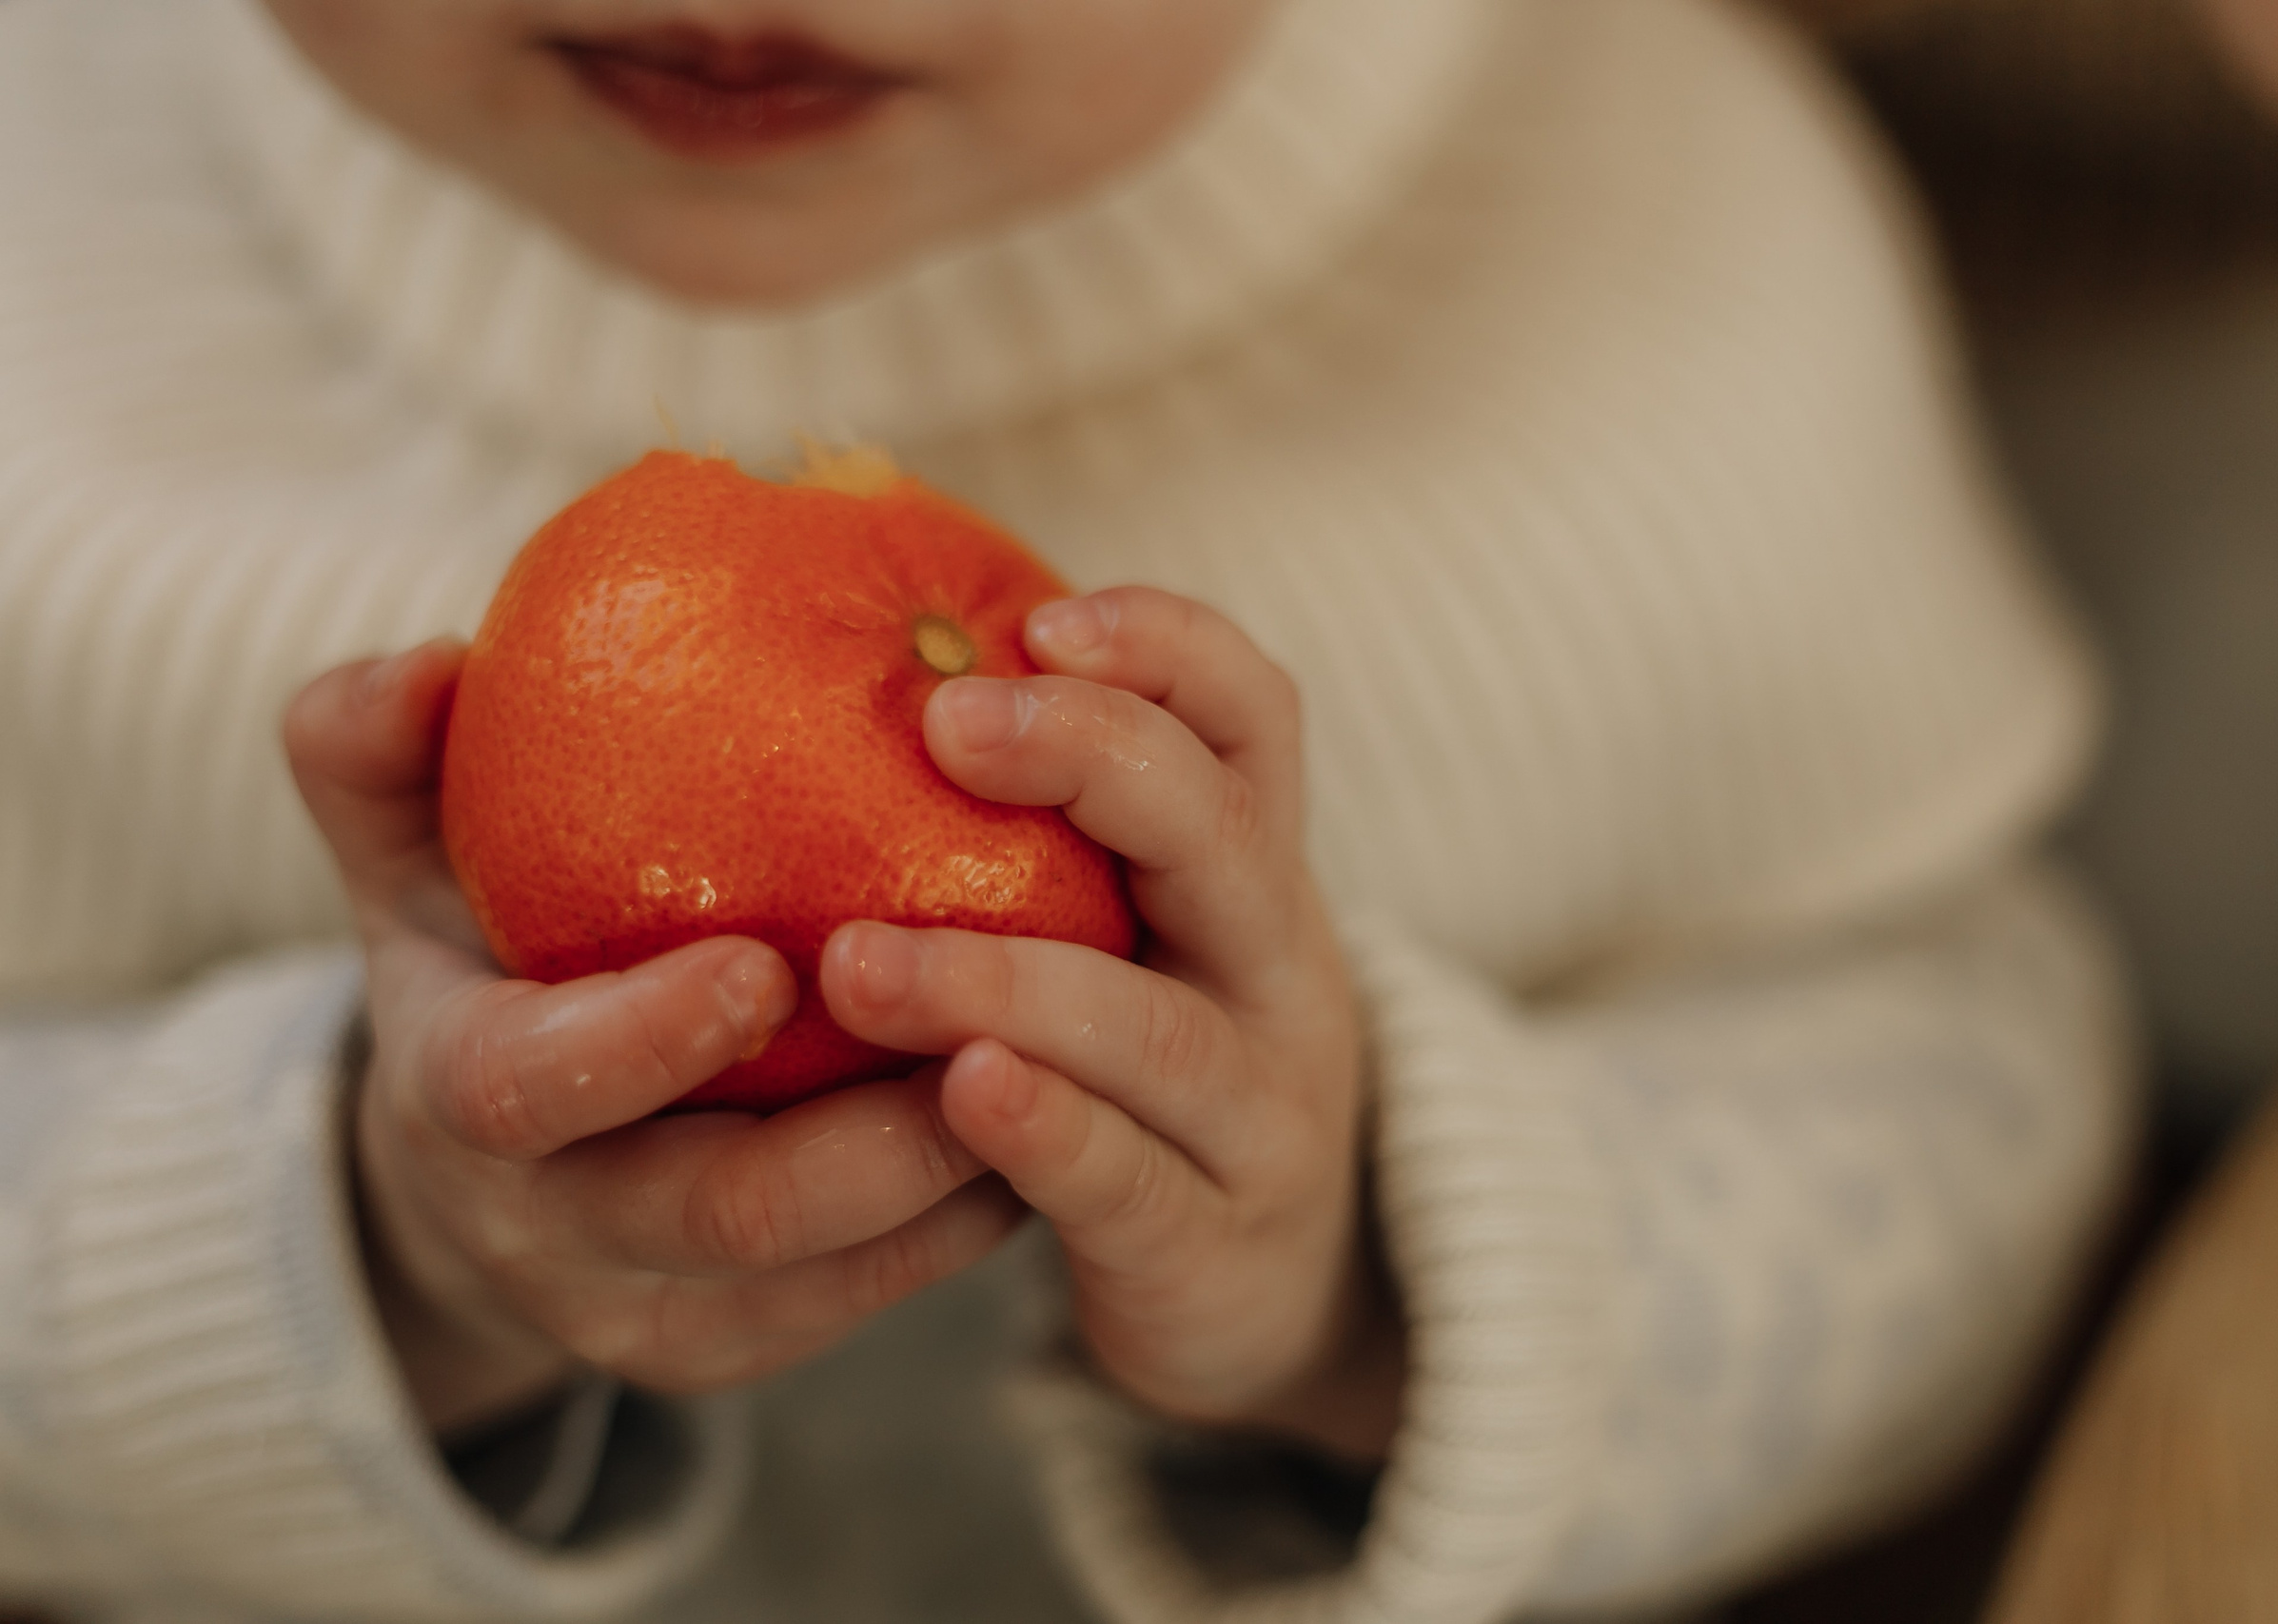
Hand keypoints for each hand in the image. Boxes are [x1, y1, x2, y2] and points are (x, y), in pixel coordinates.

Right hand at [285, 640, 1025, 1432]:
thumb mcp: (405, 862)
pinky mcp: (749, 1347)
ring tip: (1067, 1052)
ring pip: (836, 1275)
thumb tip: (432, 661)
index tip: (764, 963)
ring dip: (960, 1171)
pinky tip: (1056, 1102)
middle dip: (868, 1137)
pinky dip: (974, 1206)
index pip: (527, 1090)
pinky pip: (884, 1292)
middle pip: (724, 1217)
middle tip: (993, 1020)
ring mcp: (658, 1314)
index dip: (642, 1039)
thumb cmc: (477, 966)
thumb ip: (382, 755)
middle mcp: (551, 1236)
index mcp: (460, 1102)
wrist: (484, 1178)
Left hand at [820, 588, 1403, 1461]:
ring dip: (1006, 979)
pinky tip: (962, 1094)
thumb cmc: (1152, 1081)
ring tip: (861, 963)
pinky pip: (1130, 1181)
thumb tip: (876, 680)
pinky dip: (1049, 1131)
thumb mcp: (1146, 942)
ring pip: (1155, 1027)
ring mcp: (1261, 1117)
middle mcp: (1283, 977)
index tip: (1043, 621)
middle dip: (1092, 759)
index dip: (1167, 646)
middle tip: (943, 725)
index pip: (1256, 719)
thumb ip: (1055, 839)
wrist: (1273, 1303)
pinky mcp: (1211, 1247)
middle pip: (1224, 835)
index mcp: (1259, 878)